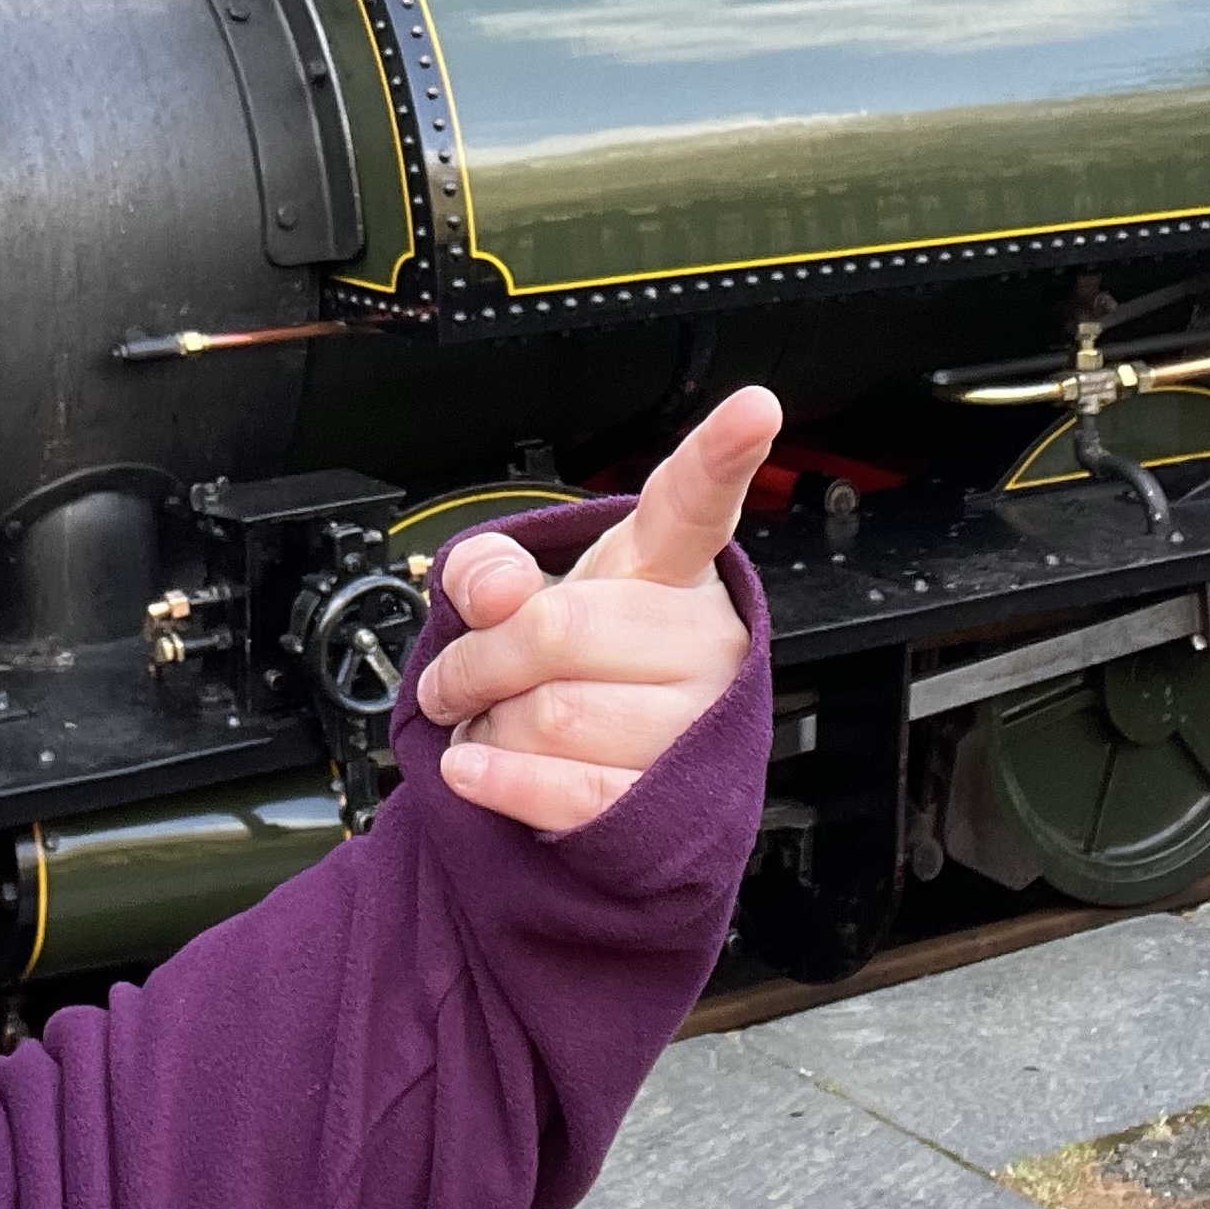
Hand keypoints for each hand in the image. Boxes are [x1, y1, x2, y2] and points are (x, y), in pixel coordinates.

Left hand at [416, 386, 780, 835]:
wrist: (613, 777)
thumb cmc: (578, 670)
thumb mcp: (527, 599)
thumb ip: (488, 569)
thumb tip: (491, 589)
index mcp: (670, 568)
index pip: (697, 501)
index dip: (724, 450)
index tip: (754, 406)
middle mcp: (702, 639)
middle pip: (558, 630)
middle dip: (476, 663)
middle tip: (454, 681)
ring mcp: (696, 724)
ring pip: (550, 717)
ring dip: (489, 730)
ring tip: (497, 729)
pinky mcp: (671, 801)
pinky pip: (566, 789)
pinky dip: (499, 781)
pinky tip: (475, 768)